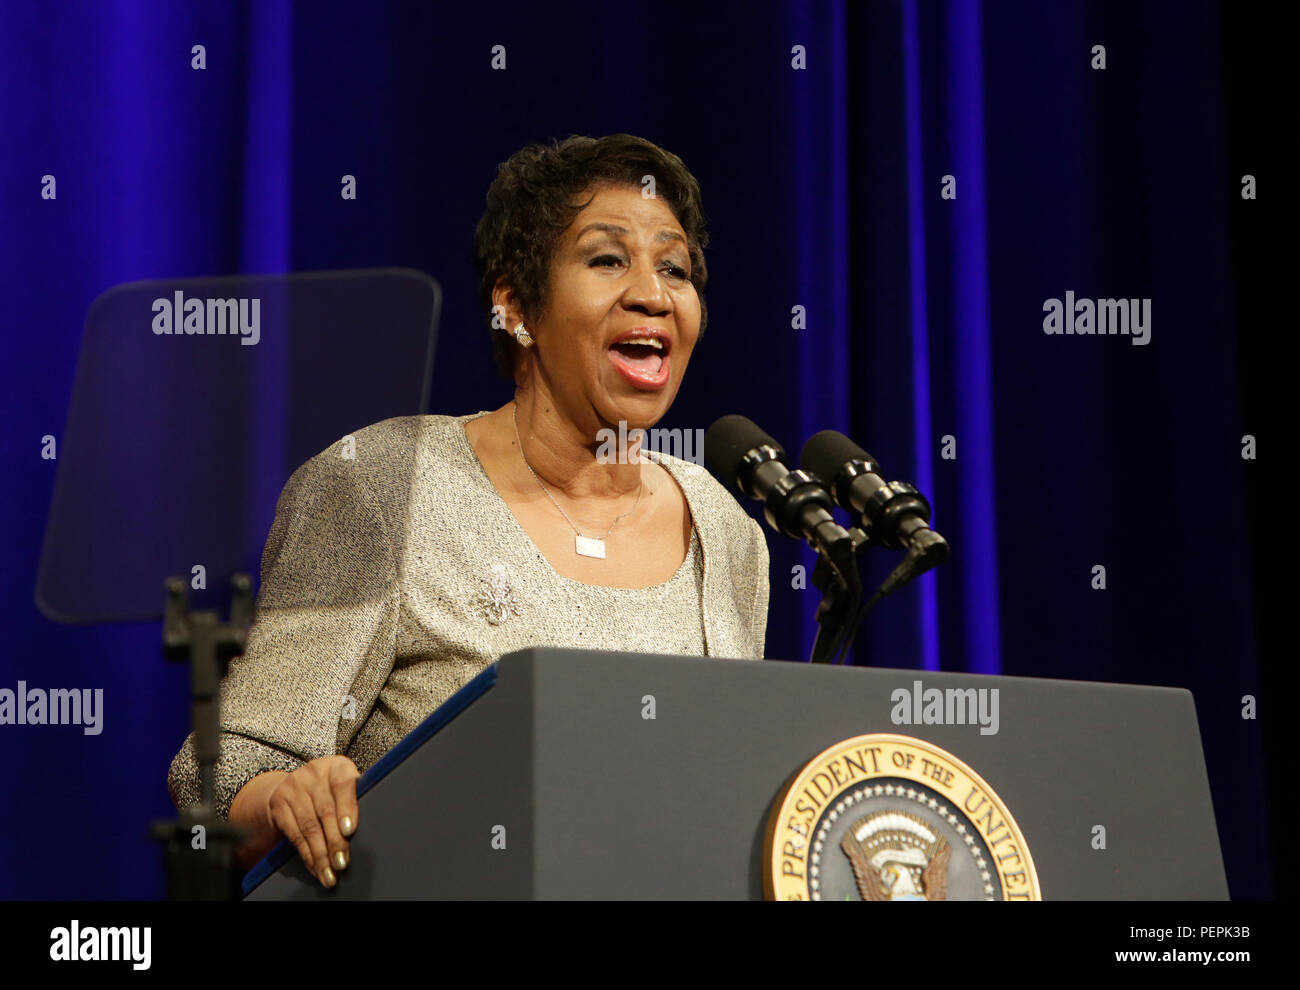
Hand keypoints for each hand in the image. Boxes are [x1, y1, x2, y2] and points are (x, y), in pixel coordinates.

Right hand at [264, 755, 359, 887]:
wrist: (295, 784)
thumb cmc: (331, 788)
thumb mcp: (346, 785)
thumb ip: (356, 799)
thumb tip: (375, 826)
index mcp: (337, 766)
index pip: (343, 784)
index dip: (347, 808)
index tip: (349, 830)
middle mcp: (314, 773)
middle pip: (325, 811)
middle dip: (335, 841)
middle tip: (342, 863)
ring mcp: (294, 787)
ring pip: (309, 827)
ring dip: (320, 854)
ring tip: (330, 873)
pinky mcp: (279, 804)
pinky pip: (294, 834)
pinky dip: (306, 854)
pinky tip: (315, 866)